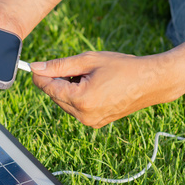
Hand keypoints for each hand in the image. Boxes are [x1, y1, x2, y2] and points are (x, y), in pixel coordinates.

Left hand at [30, 51, 180, 127]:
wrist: (151, 82)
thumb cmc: (122, 67)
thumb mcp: (88, 61)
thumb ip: (59, 65)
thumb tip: (35, 68)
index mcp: (81, 99)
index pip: (49, 88)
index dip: (39, 76)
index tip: (33, 67)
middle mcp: (83, 115)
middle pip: (55, 96)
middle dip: (57, 81)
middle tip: (73, 67)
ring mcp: (90, 122)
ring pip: (64, 103)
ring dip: (67, 89)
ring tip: (88, 76)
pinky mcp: (95, 123)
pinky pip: (75, 109)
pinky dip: (76, 97)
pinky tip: (92, 86)